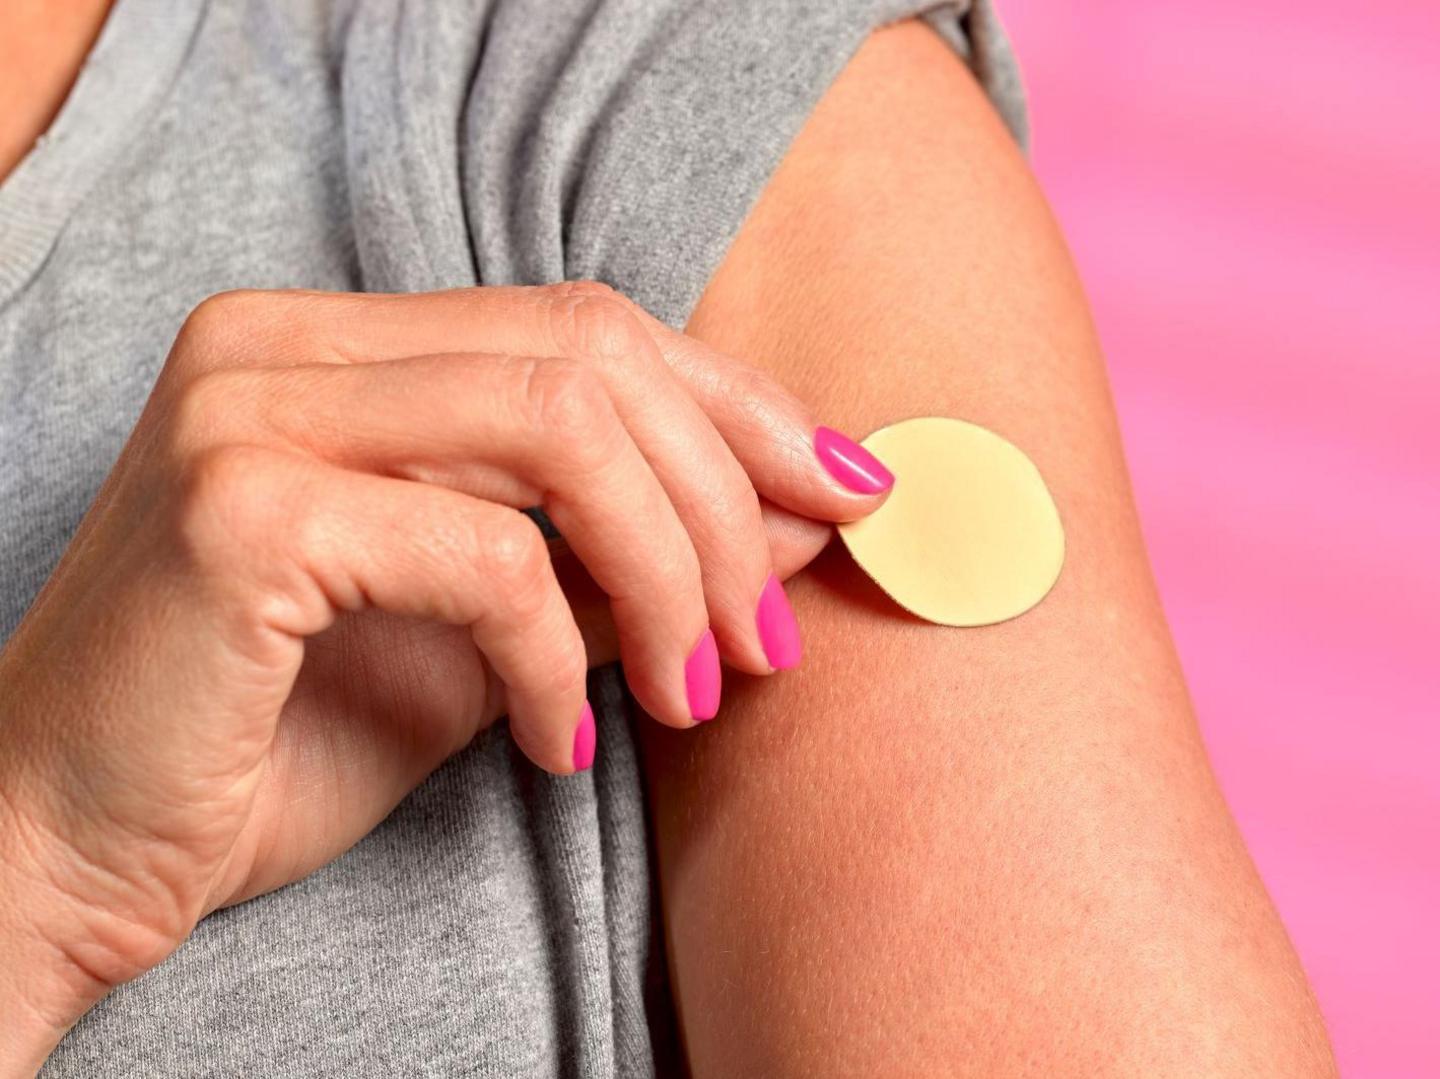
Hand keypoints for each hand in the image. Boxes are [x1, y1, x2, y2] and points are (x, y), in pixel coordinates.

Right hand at [0, 283, 892, 1067]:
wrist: (72, 850)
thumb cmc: (279, 737)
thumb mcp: (496, 632)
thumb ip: (627, 555)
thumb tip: (805, 512)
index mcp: (338, 342)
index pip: (589, 325)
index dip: (740, 406)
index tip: (848, 495)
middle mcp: (283, 340)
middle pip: (596, 355)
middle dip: (725, 499)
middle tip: (770, 640)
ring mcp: (249, 408)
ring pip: (563, 431)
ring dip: (669, 572)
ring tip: (693, 692)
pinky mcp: (239, 509)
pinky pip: (487, 557)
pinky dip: (560, 659)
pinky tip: (560, 747)